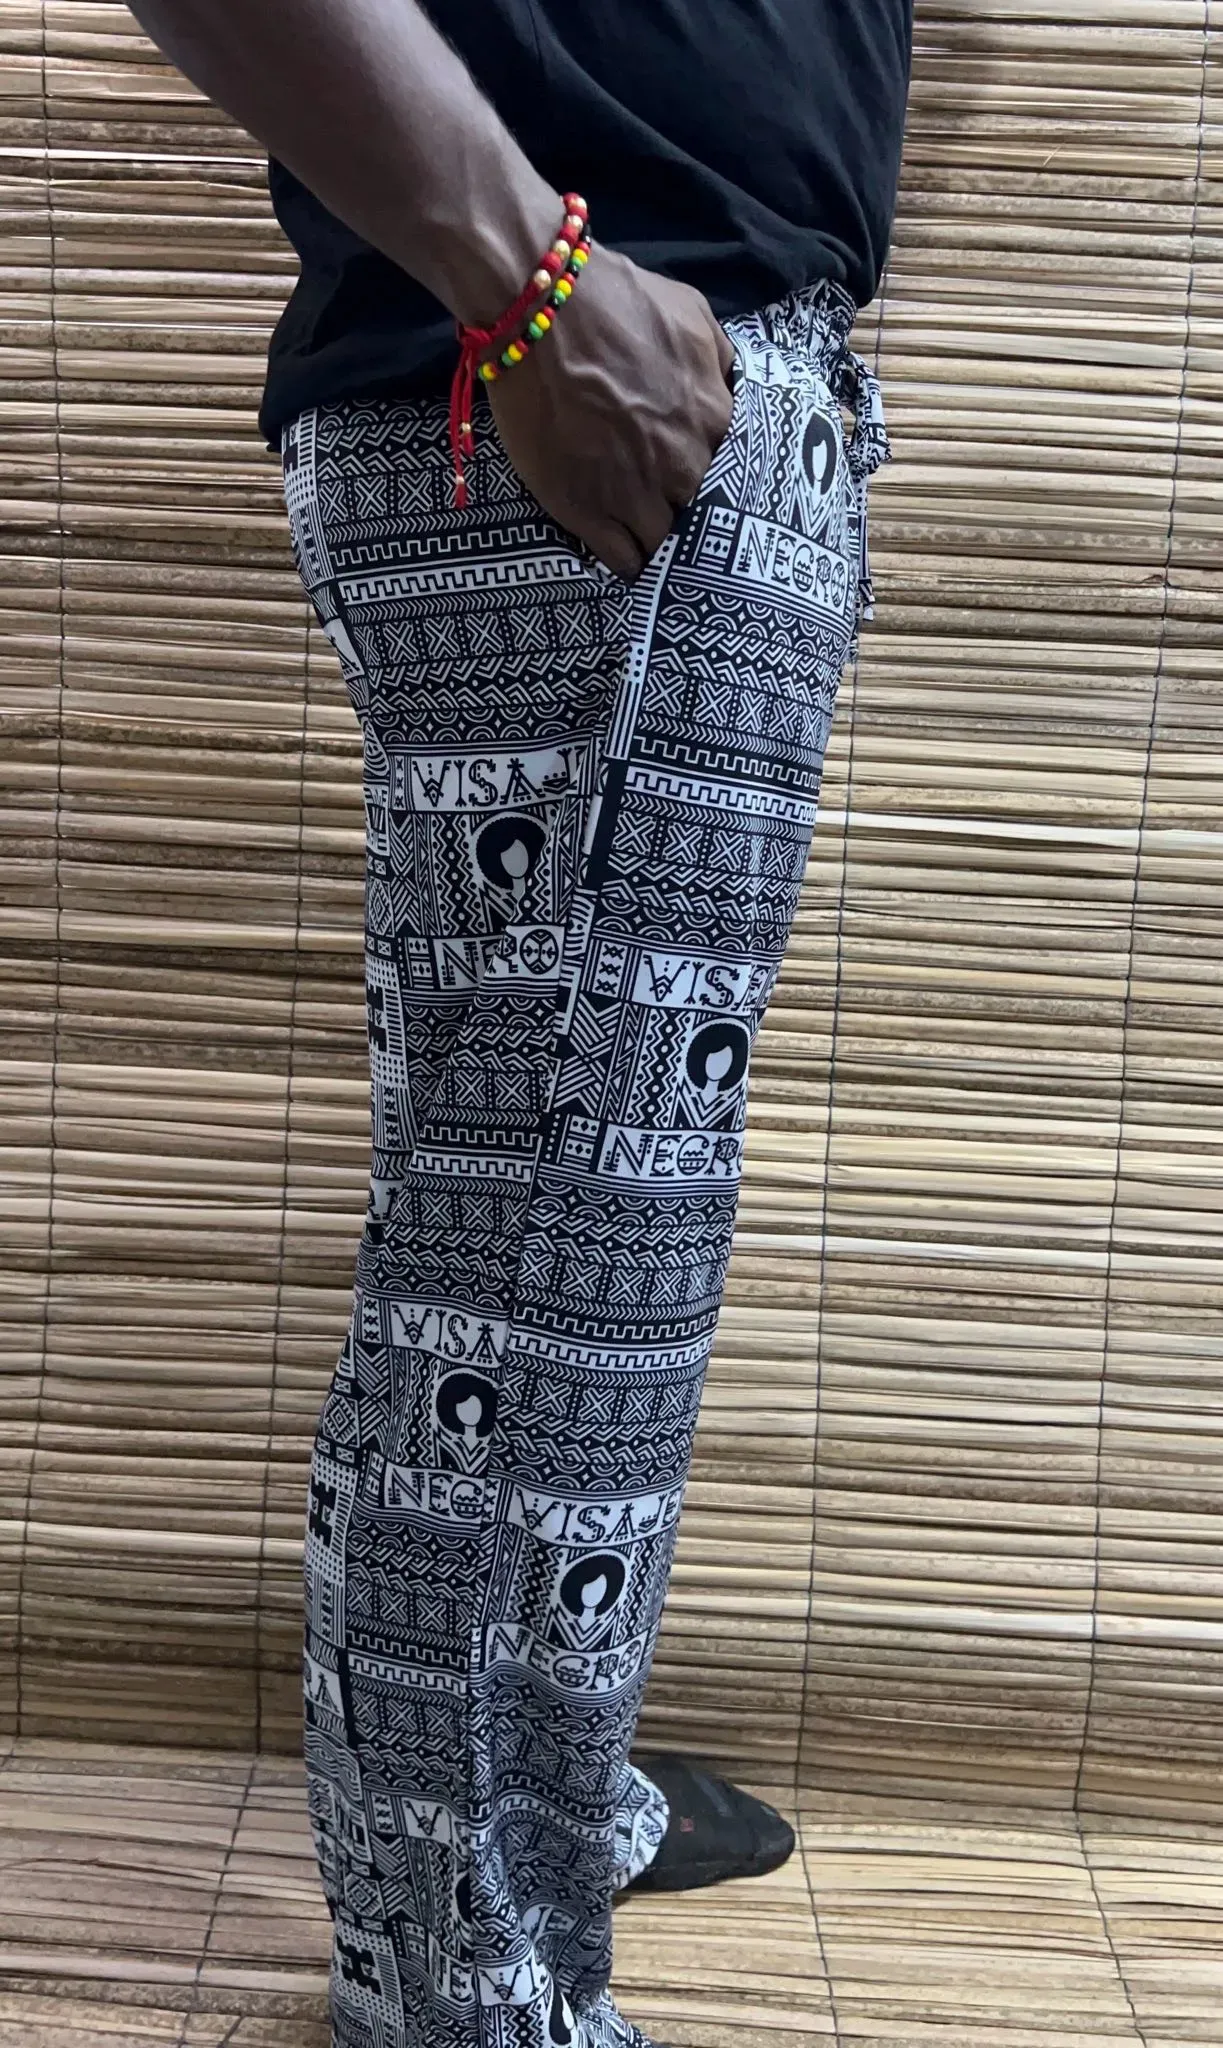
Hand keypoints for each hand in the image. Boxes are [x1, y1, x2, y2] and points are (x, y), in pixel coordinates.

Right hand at [488, 246, 735, 581]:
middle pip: (703, 515)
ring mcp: (634, 493)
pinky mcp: (587, 511)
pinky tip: (629, 556)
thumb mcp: (692, 314)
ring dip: (661, 543)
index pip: (736, 474)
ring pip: (665, 545)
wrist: (539, 310)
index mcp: (714, 420)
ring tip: (653, 539)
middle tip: (678, 511)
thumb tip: (728, 389)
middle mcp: (682, 465)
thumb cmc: (615, 302)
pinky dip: (630, 563)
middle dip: (693, 514)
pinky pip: (623, 560)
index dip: (720, 480)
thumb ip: (719, 360)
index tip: (707, 483)